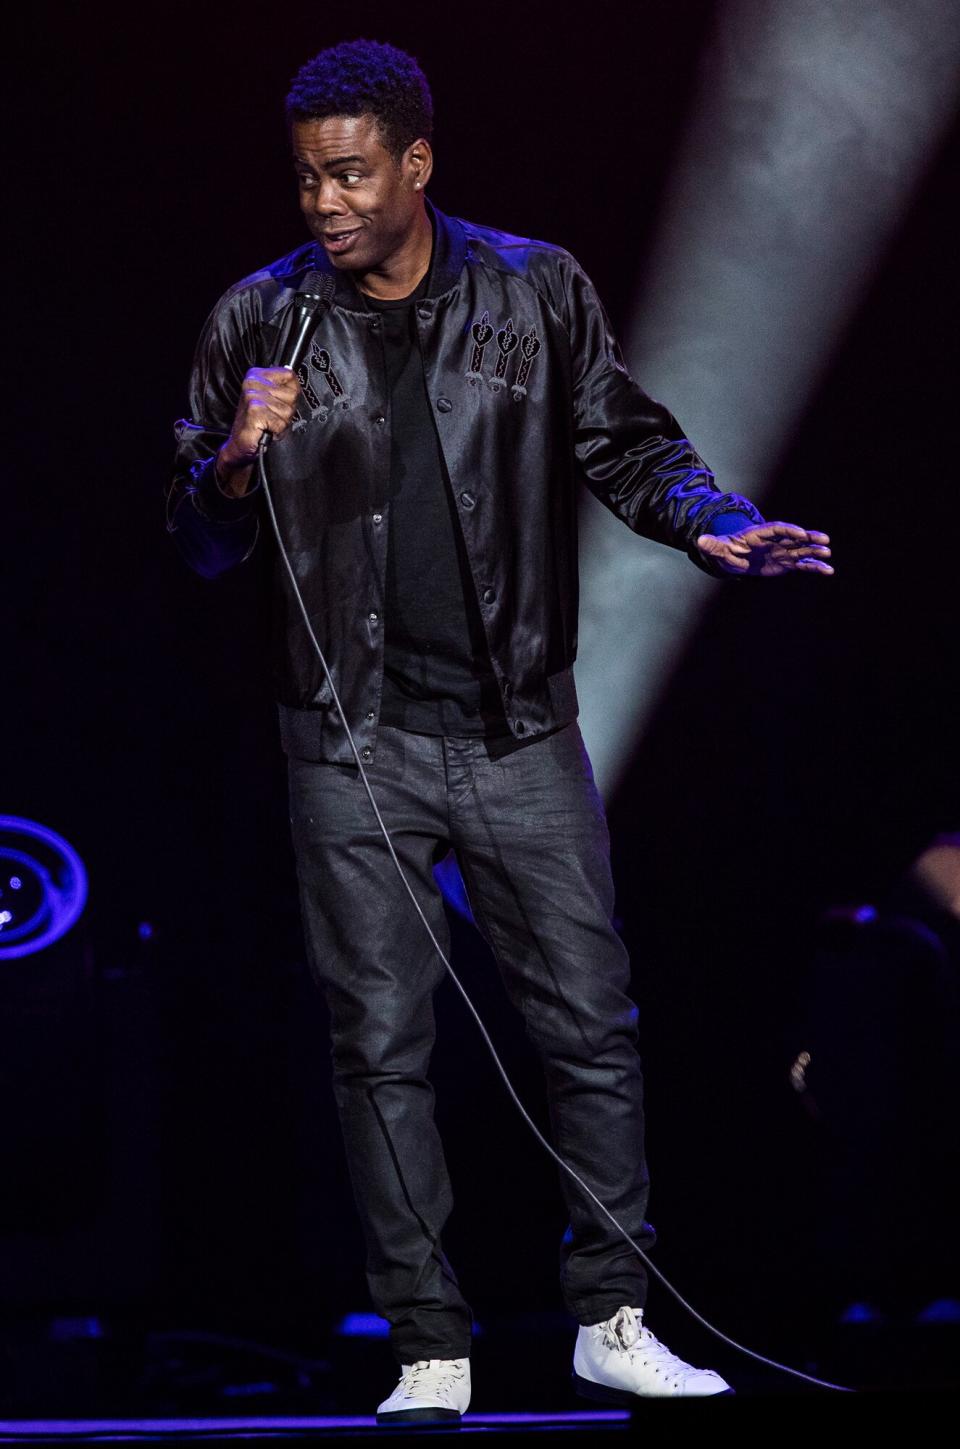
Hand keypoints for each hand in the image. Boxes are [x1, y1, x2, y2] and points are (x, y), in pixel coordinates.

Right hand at [216, 366, 301, 496]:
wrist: (241, 444)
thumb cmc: (258, 423)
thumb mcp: (272, 400)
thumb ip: (284, 387)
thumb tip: (293, 374)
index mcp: (256, 375)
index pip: (290, 376)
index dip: (291, 394)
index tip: (278, 403)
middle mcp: (252, 382)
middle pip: (292, 394)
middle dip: (287, 410)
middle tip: (273, 416)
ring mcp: (252, 396)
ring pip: (287, 410)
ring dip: (281, 421)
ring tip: (269, 423)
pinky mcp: (254, 411)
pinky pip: (280, 422)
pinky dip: (277, 430)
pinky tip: (266, 429)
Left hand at [696, 521, 833, 577]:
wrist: (734, 557)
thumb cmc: (727, 549)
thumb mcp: (718, 548)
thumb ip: (713, 545)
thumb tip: (699, 541)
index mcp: (760, 534)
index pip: (776, 529)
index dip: (788, 531)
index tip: (800, 533)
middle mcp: (775, 541)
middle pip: (794, 538)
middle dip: (808, 538)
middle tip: (824, 539)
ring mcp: (782, 551)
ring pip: (801, 550)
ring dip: (815, 552)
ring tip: (828, 554)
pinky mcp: (786, 563)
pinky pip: (802, 565)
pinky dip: (814, 567)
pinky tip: (828, 571)